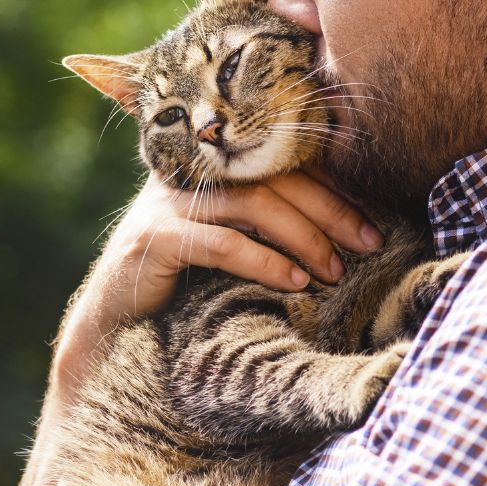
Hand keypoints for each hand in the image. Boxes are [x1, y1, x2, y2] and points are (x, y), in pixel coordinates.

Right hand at [49, 168, 380, 396]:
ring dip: (302, 237)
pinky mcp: (153, 238)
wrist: (114, 324)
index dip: (331, 186)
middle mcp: (187, 171)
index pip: (281, 160)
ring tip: (334, 270)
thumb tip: (347, 229)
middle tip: (367, 245)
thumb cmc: (184, 284)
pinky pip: (221, 243)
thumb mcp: (231, 241)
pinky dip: (264, 262)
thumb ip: (269, 220)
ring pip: (251, 204)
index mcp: (211, 163)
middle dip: (328, 211)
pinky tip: (293, 283)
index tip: (372, 222)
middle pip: (271, 176)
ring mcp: (167, 202)